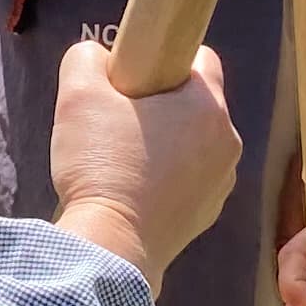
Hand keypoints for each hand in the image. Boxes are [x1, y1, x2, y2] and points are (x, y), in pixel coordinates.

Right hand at [46, 38, 240, 288]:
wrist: (112, 247)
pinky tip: (134, 191)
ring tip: (123, 162)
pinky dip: (167, 180)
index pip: (199, 59)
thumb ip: (87, 57)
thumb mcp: (77, 93)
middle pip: (194, 105)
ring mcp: (222, 182)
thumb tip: (98, 58)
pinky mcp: (208, 215)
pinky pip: (189, 180)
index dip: (162, 61)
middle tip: (118, 124)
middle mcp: (228, 141)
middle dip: (160, 107)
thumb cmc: (102, 166)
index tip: (132, 81)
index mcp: (208, 106)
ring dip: (165, 144)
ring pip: (193, 144)